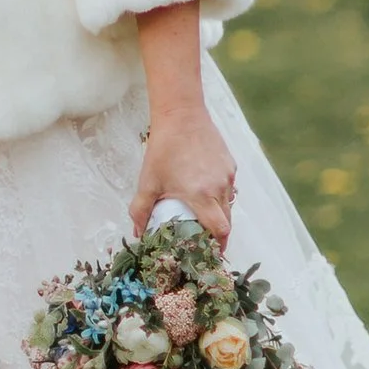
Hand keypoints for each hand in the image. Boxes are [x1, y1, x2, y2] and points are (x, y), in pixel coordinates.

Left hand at [129, 101, 234, 248]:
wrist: (182, 115)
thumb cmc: (163, 149)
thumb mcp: (148, 182)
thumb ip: (140, 211)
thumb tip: (138, 234)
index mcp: (201, 195)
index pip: (220, 230)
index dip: (218, 245)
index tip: (210, 253)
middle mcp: (219, 187)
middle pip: (227, 221)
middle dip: (218, 234)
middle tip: (205, 241)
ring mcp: (227, 175)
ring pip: (229, 203)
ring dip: (219, 213)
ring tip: (203, 215)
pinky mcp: (230, 164)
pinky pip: (228, 186)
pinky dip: (219, 194)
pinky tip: (204, 188)